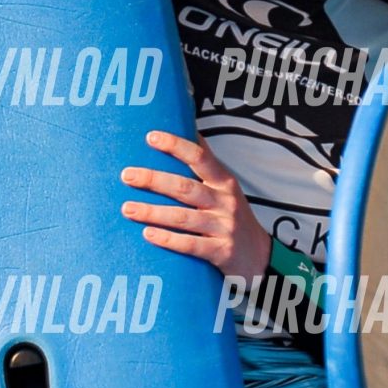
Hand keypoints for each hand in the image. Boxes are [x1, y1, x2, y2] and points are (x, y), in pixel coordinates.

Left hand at [120, 131, 274, 285]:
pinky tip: (147, 234)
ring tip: (127, 208)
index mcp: (224, 182)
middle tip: (127, 175)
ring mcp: (224, 227)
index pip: (200, 157)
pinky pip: (191, 245)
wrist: (260, 256)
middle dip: (154, 180)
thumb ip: (206, 166)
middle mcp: (225, 202)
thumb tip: (187, 130)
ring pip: (183, 217)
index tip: (151, 137)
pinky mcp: (221, 252)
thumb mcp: (225, 188)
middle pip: (185, 187)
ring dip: (153, 212)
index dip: (176, 145)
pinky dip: (168, 239)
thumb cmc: (232, 217)